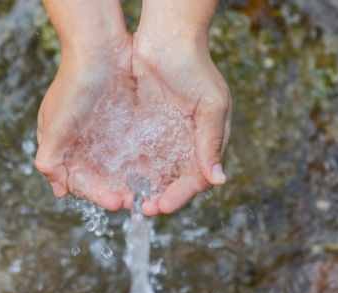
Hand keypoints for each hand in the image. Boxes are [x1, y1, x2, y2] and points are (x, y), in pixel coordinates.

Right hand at [34, 35, 135, 210]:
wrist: (100, 46)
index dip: (96, 194)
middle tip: (134, 200)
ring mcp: (103, 133)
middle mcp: (81, 142)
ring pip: (116, 167)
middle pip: (98, 178)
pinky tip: (154, 171)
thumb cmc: (73, 83)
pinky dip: (140, 163)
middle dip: (114, 191)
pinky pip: (132, 150)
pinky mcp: (123, 123)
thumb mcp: (56, 123)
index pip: (78, 181)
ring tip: (147, 191)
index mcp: (60, 145)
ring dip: (129, 182)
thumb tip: (56, 188)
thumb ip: (51, 156)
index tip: (116, 202)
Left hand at [132, 28, 231, 215]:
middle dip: (160, 198)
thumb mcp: (211, 104)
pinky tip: (119, 179)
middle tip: (143, 209)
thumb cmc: (195, 67)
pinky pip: (137, 156)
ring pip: (155, 173)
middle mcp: (186, 144)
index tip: (161, 206)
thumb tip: (218, 179)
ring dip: (144, 189)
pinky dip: (130, 170)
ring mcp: (164, 137)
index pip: (196, 180)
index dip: (180, 196)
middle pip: (174, 182)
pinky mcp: (143, 128)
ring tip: (129, 200)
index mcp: (207, 142)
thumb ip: (211, 141)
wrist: (166, 37)